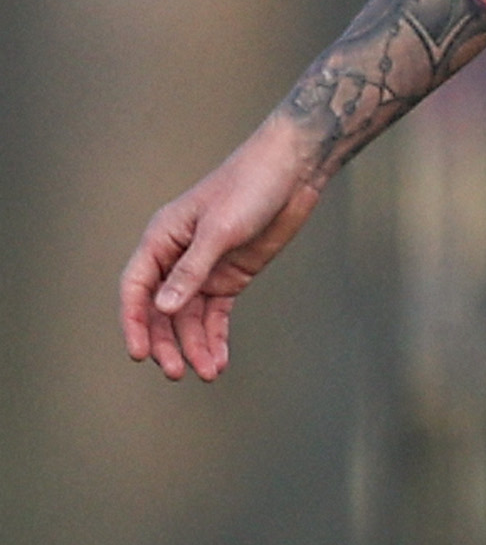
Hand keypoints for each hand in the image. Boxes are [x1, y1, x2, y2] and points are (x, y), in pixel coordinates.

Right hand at [118, 117, 325, 384]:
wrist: (291, 172)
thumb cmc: (249, 186)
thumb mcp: (219, 229)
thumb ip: (192, 270)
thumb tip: (164, 308)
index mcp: (162, 238)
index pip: (136, 288)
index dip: (134, 322)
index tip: (139, 354)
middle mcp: (178, 257)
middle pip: (161, 310)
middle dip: (167, 342)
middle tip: (177, 371)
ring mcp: (205, 269)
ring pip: (190, 318)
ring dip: (195, 346)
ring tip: (208, 373)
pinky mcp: (231, 276)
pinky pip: (216, 314)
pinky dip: (216, 337)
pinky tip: (220, 361)